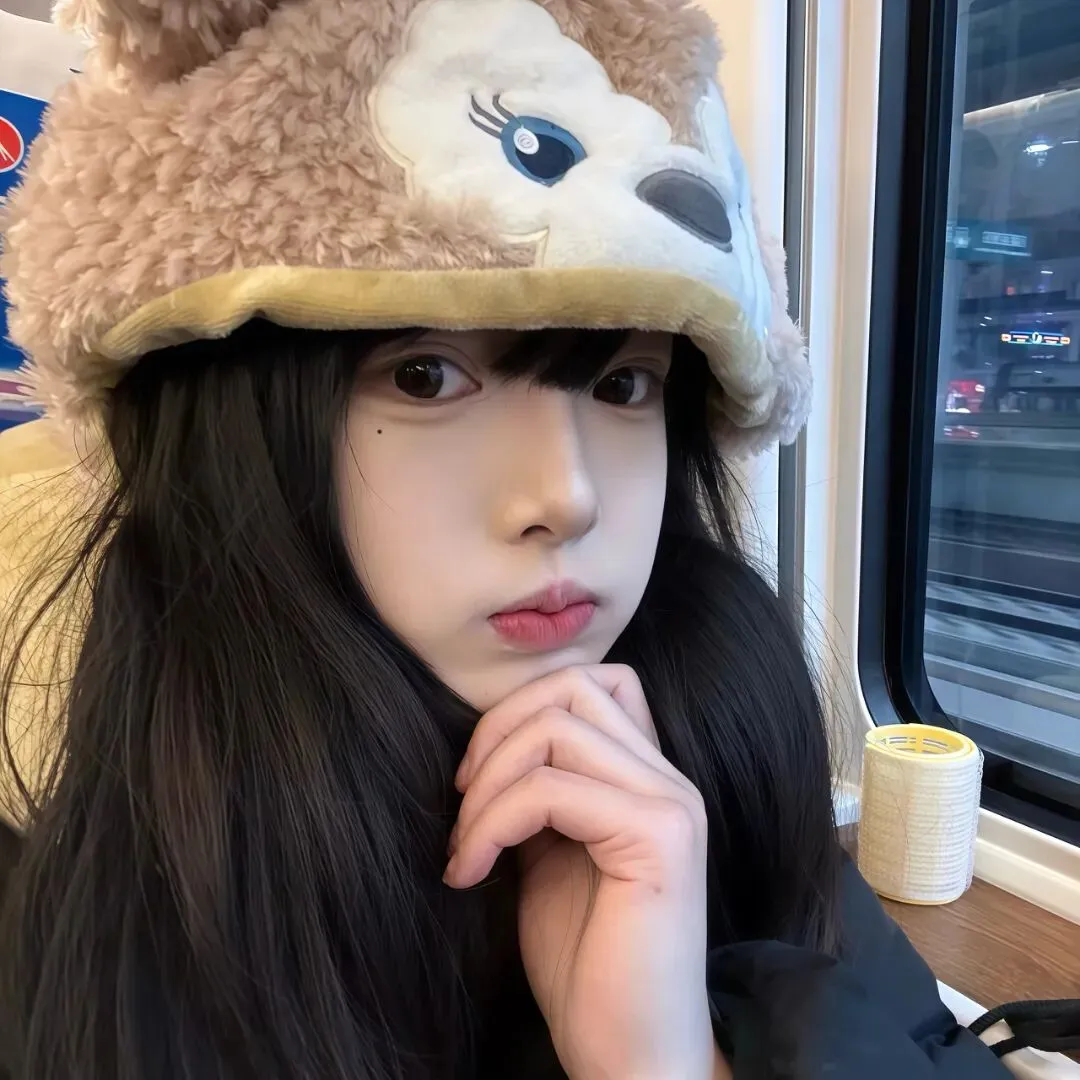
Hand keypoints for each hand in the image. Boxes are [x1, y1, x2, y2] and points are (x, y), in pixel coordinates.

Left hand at [446, 665, 724, 1079]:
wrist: (630, 1054)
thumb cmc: (586, 963)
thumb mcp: (548, 855)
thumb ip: (539, 794)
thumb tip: (491, 747)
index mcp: (647, 777)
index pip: (592, 681)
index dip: (520, 711)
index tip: (477, 781)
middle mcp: (669, 778)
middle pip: (571, 686)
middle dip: (495, 732)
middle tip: (463, 805)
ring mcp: (670, 803)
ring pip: (555, 726)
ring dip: (487, 783)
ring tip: (466, 848)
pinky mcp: (658, 838)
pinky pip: (549, 790)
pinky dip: (491, 822)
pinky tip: (471, 870)